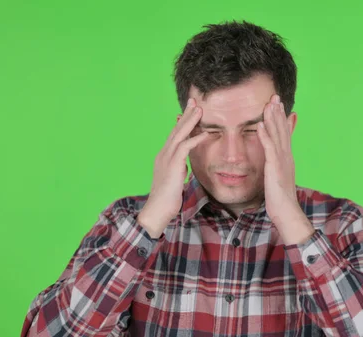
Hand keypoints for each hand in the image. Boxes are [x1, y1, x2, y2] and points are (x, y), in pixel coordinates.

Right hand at [138, 98, 207, 237]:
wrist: (157, 211)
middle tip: (195, 100)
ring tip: (201, 109)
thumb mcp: (175, 180)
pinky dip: (195, 139)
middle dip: (186, 114)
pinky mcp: (172, 166)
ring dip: (190, 121)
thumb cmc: (167, 200)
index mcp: (164, 157)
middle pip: (176, 129)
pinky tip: (205, 133)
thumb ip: (179, 170)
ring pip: (179, 134)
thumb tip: (184, 167)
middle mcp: (164, 154)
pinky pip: (184, 148)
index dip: (183, 121)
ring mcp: (166, 159)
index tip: (191, 110)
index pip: (175, 134)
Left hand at [257, 94, 313, 243]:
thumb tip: (274, 161)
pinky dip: (265, 135)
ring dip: (272, 118)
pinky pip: (269, 147)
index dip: (281, 118)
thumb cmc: (280, 198)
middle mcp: (286, 156)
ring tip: (269, 103)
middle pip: (282, 130)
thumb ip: (277, 166)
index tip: (278, 105)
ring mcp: (281, 160)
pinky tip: (259, 124)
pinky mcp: (275, 166)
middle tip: (275, 96)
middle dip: (278, 112)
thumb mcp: (278, 177)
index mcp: (286, 157)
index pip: (284, 133)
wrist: (286, 211)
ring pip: (277, 135)